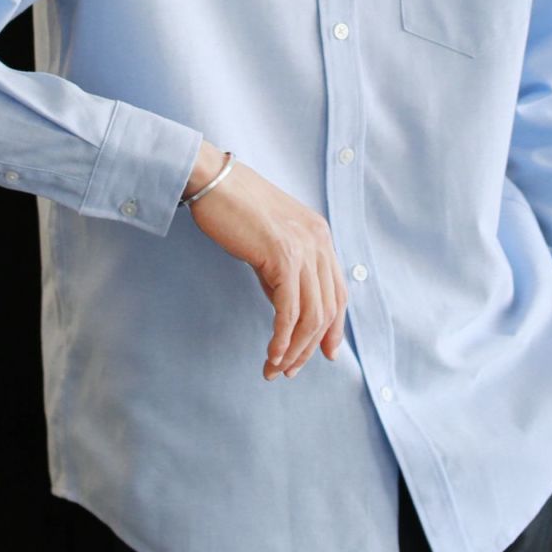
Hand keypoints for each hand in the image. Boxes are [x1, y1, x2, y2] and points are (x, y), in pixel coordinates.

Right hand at [184, 143, 348, 381]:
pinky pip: (289, 310)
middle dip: (310, 346)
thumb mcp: (269, 241)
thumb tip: (287, 310)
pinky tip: (272, 354)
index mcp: (320, 235)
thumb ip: (282, 272)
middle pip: (328, 309)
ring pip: (311, 315)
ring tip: (276, 368)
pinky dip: (282, 338)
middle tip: (291, 370)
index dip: (334, 328)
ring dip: (295, 349)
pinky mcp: (283, 256)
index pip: (338, 292)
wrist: (213, 181)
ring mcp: (304, 248)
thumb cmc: (233, 208)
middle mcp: (319, 241)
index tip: (324, 353)